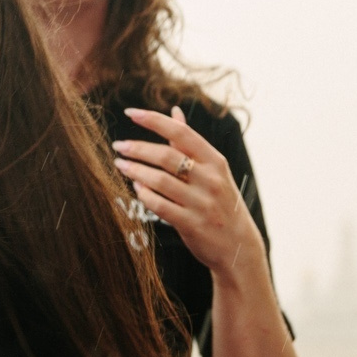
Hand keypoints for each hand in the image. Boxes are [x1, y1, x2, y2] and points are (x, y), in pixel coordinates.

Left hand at [113, 107, 264, 277]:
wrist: (238, 245)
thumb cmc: (221, 201)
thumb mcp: (213, 170)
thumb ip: (190, 142)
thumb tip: (174, 111)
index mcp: (215, 160)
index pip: (181, 133)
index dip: (153, 120)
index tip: (130, 113)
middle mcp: (210, 179)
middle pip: (166, 157)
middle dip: (137, 148)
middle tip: (118, 146)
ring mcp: (202, 203)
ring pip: (160, 181)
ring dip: (136, 171)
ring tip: (121, 165)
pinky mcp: (192, 224)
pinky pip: (160, 205)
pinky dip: (144, 194)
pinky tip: (136, 187)